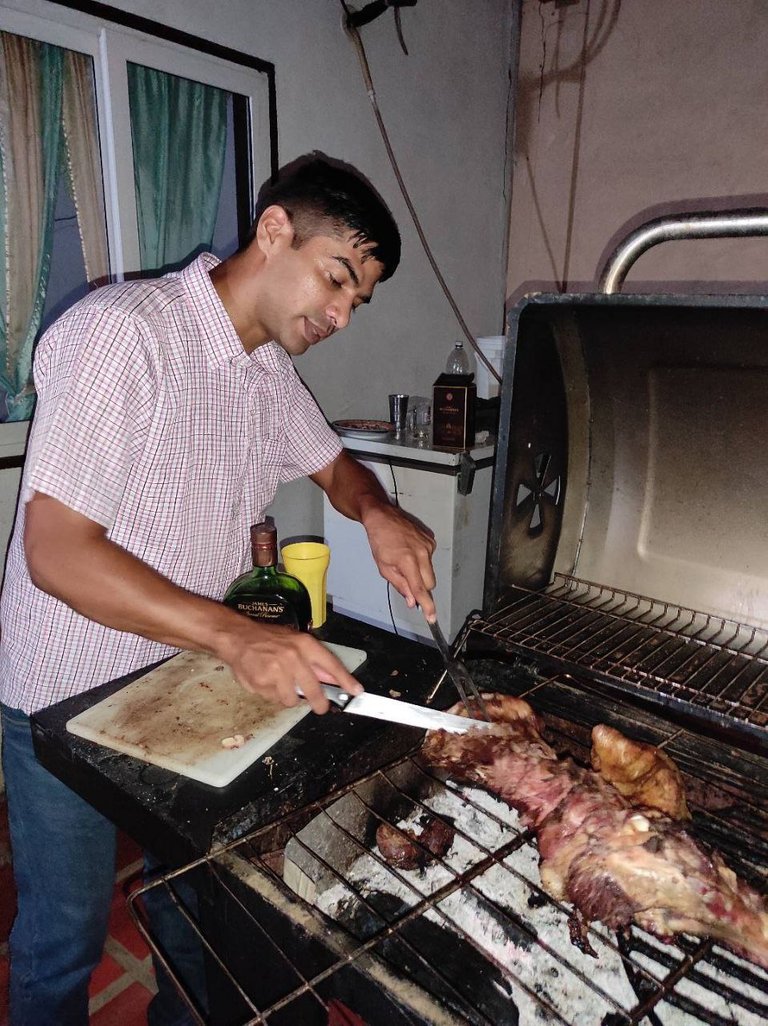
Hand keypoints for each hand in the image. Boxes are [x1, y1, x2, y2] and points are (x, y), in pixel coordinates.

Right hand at [220, 622, 363, 713]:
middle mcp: (293, 657)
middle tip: (321, 708)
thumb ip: (314, 662)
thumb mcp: (294, 642)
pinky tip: (264, 681)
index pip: (331, 664)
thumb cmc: (267, 639)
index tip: (357, 692)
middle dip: (320, 703)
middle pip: (314, 690)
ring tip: (279, 684)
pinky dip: (271, 695)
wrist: (237, 637)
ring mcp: (277, 671)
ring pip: (292, 699)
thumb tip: (332, 680)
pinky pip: (274, 699)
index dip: (345, 680)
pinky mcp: (262, 682)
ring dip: (288, 697)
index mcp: (304, 644)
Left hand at [362, 504, 436, 618]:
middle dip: (421, 587)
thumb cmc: (379, 541)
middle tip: (407, 581)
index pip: (421, 589)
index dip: (427, 605)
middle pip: (430, 583)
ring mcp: (428, 545)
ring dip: (421, 572)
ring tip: (405, 560)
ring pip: (431, 570)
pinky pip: (430, 558)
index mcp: (408, 561)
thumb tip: (412, 601)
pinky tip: (410, 550)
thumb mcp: (384, 567)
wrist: (382, 516)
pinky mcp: (430, 539)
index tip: (431, 616)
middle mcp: (422, 553)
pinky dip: (422, 560)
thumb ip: (400, 585)